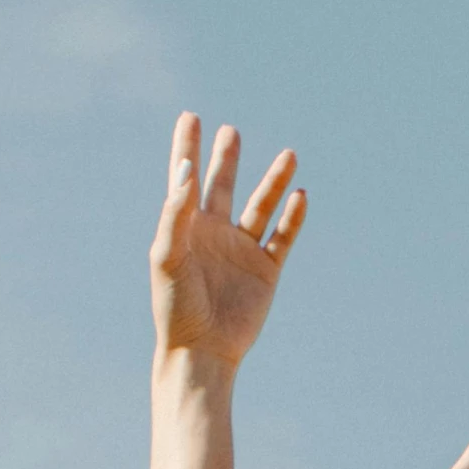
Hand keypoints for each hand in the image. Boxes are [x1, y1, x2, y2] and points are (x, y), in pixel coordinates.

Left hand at [150, 113, 306, 366]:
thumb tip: (185, 170)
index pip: (185, 179)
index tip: (190, 117)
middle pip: (222, 186)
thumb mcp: (168, 256)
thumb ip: (175, 213)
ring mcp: (241, 251)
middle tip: (230, 130)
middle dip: (226, 158)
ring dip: (274, 181)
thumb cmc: (175, 307)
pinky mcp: (265, 270)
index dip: (187, 148)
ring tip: (289, 154)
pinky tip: (301, 195)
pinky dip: (293, 217)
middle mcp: (214, 235)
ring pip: (261, 206)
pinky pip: (282, 237)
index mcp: (185, 228)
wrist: (202, 352)